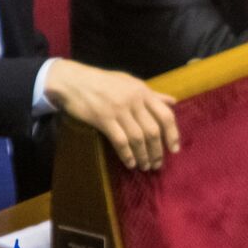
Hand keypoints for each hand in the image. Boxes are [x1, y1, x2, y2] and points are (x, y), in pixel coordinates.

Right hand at [44, 59, 179, 170]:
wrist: (73, 80)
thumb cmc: (103, 82)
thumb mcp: (130, 82)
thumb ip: (153, 94)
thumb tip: (173, 102)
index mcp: (143, 92)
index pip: (166, 115)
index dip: (173, 134)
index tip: (174, 150)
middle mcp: (134, 101)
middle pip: (153, 131)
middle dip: (157, 151)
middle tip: (157, 164)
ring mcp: (118, 110)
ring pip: (138, 138)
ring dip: (143, 156)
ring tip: (145, 166)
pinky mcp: (103, 118)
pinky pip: (120, 141)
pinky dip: (127, 154)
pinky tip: (130, 163)